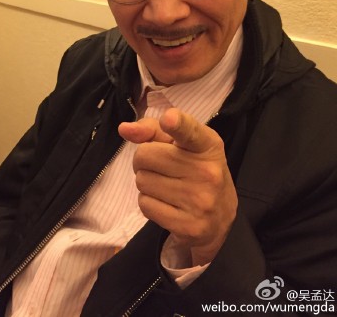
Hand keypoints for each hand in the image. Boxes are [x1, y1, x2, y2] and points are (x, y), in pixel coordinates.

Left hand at [118, 108, 237, 265]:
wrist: (220, 218)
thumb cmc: (195, 169)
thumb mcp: (182, 144)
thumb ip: (152, 130)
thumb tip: (125, 129)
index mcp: (207, 145)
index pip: (189, 131)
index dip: (177, 123)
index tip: (169, 119)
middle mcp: (207, 171)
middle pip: (146, 155)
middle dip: (144, 160)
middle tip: (160, 167)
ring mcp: (199, 201)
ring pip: (142, 181)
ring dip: (146, 182)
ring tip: (165, 185)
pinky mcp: (189, 226)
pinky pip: (145, 205)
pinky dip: (148, 202)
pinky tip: (166, 203)